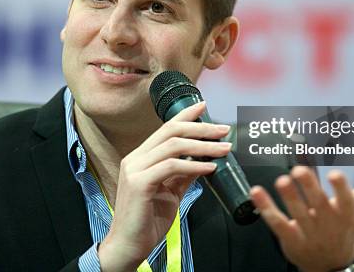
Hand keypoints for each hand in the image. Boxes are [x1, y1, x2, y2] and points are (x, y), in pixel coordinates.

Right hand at [98, 101, 231, 271]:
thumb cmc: (147, 220)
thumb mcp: (170, 192)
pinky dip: (195, 165)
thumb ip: (183, 174)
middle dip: (200, 127)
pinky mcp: (139, 183)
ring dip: (203, 145)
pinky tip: (211, 167)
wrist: (129, 246)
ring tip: (224, 148)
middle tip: (223, 129)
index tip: (204, 106)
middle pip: (170, 132)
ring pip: (173, 146)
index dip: (185, 115)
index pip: (165, 129)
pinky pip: (172, 167)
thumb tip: (203, 159)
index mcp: (140, 158)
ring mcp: (135, 170)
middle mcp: (135, 159)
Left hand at [250, 165, 353, 271]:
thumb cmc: (347, 225)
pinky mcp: (288, 235)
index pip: (345, 200)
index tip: (337, 174)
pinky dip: (265, 207)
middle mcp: (326, 221)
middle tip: (298, 170)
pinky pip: (276, 221)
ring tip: (281, 180)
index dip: (341, 189)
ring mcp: (306, 229)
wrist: (330, 261)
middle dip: (308, 186)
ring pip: (296, 211)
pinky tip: (256, 192)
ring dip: (288, 196)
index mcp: (346, 213)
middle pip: (317, 203)